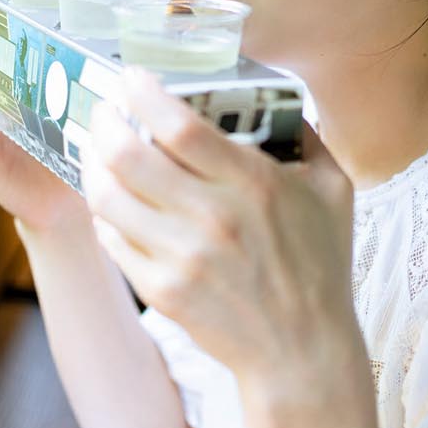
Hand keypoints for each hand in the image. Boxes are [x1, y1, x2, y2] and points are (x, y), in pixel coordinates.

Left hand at [84, 67, 363, 397]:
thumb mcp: (333, 189)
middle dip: (105, 123)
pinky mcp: (162, 291)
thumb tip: (278, 99)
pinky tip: (111, 200)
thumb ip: (306, 136)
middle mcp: (213, 218)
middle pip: (129, 157)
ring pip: (108, 197)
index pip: (179, 125)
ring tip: (97, 151)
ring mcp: (182, 258)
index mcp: (254, 184)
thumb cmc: (321, 265)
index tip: (131, 77)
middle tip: (105, 111)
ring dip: (93, 165)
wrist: (303, 351)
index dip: (143, 93)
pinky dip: (104, 213)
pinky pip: (112, 240)